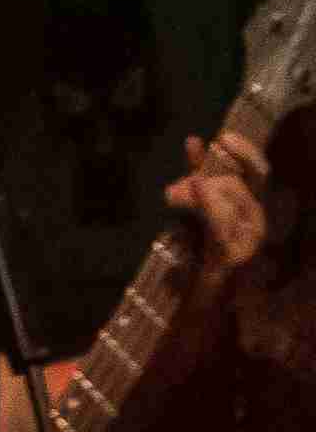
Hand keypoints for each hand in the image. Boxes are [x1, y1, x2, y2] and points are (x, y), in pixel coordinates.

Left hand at [173, 131, 270, 285]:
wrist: (205, 294)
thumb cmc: (203, 246)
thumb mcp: (200, 204)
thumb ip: (199, 174)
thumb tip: (195, 140)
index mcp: (250, 205)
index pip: (256, 171)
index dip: (244, 152)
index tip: (222, 137)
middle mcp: (256, 220)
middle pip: (240, 185)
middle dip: (212, 178)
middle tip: (180, 185)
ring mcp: (249, 239)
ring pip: (234, 203)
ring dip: (203, 196)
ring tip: (174, 196)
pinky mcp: (233, 256)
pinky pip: (223, 227)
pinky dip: (211, 208)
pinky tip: (197, 193)